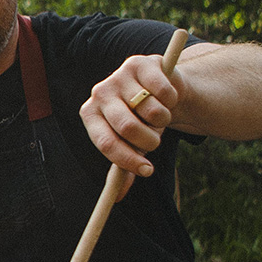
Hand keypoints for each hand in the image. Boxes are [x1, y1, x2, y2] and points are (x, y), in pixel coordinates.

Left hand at [80, 52, 180, 180]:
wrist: (162, 89)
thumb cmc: (141, 121)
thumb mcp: (130, 144)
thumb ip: (124, 168)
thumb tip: (117, 198)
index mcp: (90, 114)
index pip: (105, 142)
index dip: (127, 160)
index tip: (147, 171)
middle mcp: (99, 93)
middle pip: (127, 127)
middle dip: (149, 141)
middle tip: (156, 142)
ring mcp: (118, 76)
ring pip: (150, 110)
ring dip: (163, 120)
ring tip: (159, 116)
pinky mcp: (140, 63)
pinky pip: (164, 92)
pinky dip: (172, 100)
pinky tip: (168, 98)